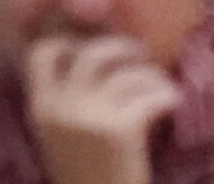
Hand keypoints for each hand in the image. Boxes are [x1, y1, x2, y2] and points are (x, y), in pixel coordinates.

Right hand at [26, 35, 182, 183]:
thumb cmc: (83, 174)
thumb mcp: (55, 137)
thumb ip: (60, 104)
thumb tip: (83, 64)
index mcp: (40, 107)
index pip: (42, 53)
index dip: (66, 42)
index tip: (86, 47)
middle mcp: (62, 107)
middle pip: (90, 54)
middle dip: (118, 47)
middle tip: (138, 52)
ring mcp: (91, 116)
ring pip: (126, 74)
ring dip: (150, 74)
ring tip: (159, 82)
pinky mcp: (122, 130)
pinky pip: (150, 96)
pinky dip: (167, 94)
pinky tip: (173, 99)